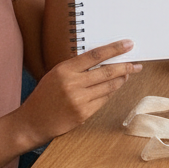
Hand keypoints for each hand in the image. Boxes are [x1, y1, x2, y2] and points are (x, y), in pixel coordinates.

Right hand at [18, 40, 140, 144]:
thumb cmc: (45, 96)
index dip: (114, 49)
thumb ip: (77, 67)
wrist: (31, 123)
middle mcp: (72, 84)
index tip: (128, 44)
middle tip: (136, 63)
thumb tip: (105, 59)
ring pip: (109, 86)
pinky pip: (104, 100)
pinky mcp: (83, 114)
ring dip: (122, 79)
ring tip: (128, 74)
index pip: (95, 55)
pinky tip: (115, 88)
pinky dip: (111, 92)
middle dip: (126, 66)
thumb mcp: (56, 75)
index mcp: (64, 70)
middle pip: (107, 71)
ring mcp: (79, 100)